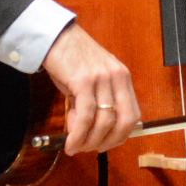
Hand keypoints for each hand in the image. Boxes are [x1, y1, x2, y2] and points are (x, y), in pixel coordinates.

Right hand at [41, 21, 140, 153]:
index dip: (122, 135)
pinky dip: (79, 134)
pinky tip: (71, 143)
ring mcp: (102, 78)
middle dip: (109, 141)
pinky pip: (86, 115)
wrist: (53, 36)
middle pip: (125, 121)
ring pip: (105, 121)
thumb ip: (93, 104)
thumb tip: (86, 132)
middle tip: (91, 150)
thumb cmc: (70, 59)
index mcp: (122, 78)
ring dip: (91, 141)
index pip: (133, 114)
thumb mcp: (89, 81)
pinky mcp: (84, 80)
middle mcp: (117, 77)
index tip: (106, 144)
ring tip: (77, 147)